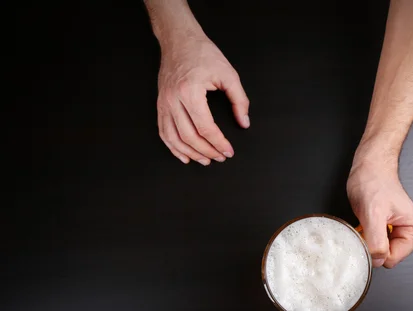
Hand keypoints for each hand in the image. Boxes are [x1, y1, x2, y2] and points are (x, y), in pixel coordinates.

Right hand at [156, 29, 249, 164]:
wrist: (180, 40)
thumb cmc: (203, 54)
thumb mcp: (228, 74)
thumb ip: (239, 100)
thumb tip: (244, 122)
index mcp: (191, 91)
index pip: (205, 127)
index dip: (219, 143)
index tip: (228, 151)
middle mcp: (173, 99)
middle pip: (189, 137)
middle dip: (207, 151)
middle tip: (220, 157)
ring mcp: (164, 103)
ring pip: (174, 138)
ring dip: (190, 153)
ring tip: (205, 160)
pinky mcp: (160, 104)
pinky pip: (163, 131)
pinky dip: (173, 147)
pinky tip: (184, 155)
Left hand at [347, 160, 412, 267]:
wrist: (369, 168)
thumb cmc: (374, 182)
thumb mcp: (373, 213)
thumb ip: (377, 241)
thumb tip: (377, 260)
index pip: (392, 260)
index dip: (376, 248)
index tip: (370, 230)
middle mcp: (412, 235)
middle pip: (386, 258)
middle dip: (372, 244)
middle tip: (368, 223)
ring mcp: (401, 234)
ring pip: (378, 253)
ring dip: (368, 239)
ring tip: (368, 220)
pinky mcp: (389, 232)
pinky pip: (374, 245)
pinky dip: (366, 236)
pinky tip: (367, 222)